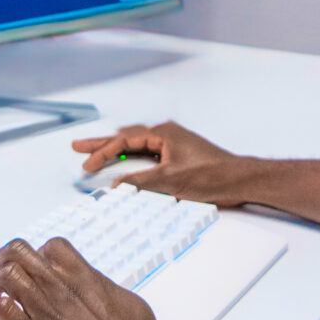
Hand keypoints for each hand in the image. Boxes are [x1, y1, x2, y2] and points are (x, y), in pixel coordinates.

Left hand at [0, 237, 171, 319]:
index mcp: (86, 280)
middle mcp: (62, 290)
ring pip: (3, 274)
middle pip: (18, 251)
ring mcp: (45, 312)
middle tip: (1, 281)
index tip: (35, 273)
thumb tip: (105, 300)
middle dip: (3, 262)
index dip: (37, 257)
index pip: (52, 248)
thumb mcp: (130, 308)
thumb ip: (109, 297)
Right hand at [72, 121, 252, 205]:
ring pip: (138, 143)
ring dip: (117, 149)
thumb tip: (115, 186)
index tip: (85, 165)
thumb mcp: (170, 182)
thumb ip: (140, 183)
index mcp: (163, 133)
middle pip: (127, 137)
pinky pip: (149, 151)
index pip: (124, 140)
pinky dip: (133, 155)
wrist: (241, 180)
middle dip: (102, 144)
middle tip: (78, 147)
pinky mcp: (181, 154)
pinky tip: (128, 159)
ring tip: (96, 150)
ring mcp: (175, 143)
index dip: (102, 153)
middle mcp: (167, 133)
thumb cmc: (212, 177)